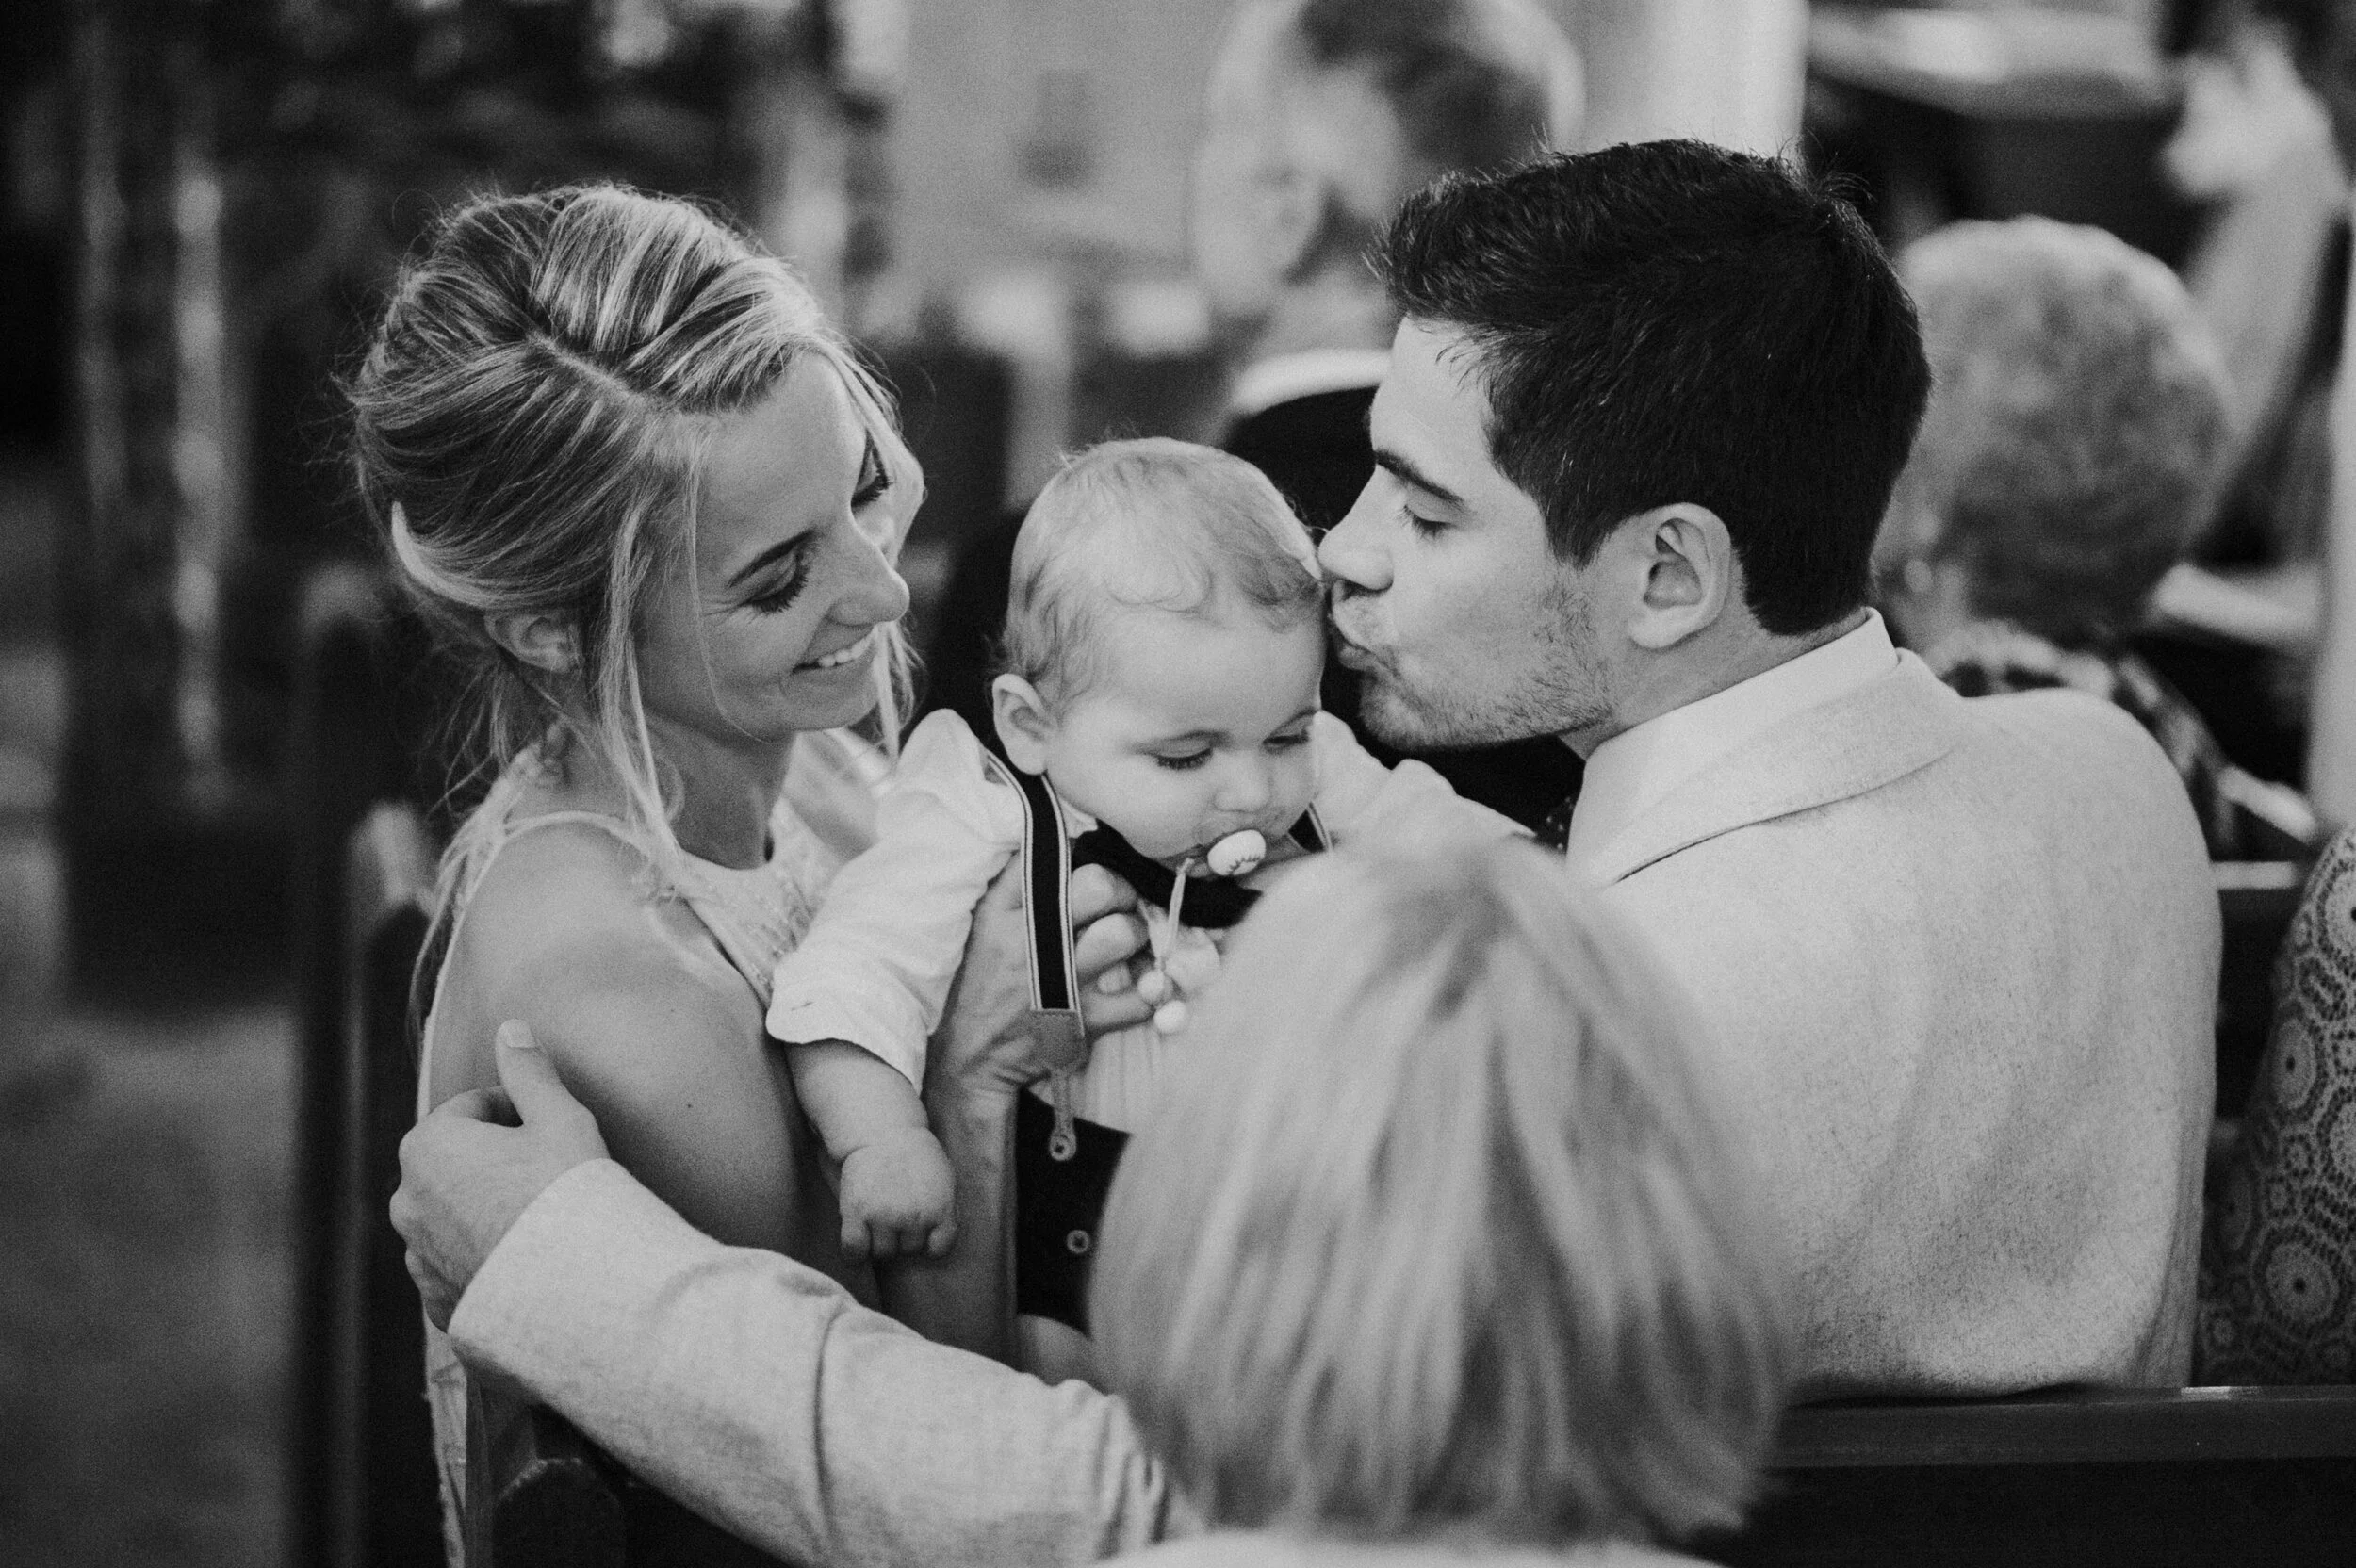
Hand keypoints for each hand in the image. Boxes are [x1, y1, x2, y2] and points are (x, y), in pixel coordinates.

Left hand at [391, 1020, 609, 1329]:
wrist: (576, 1291)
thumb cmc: (568, 1195)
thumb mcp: (559, 1117)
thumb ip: (529, 1071)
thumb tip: (510, 1028)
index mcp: (428, 1145)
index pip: (474, 1109)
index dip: (520, 1114)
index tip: (553, 1133)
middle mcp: (408, 1201)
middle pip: (459, 1164)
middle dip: (496, 1163)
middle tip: (551, 1175)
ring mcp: (419, 1257)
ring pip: (455, 1217)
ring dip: (487, 1212)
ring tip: (541, 1223)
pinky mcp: (437, 1301)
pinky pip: (461, 1267)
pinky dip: (486, 1260)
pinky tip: (529, 1262)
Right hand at [837, 1126, 957, 1261]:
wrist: (884, 1132)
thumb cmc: (916, 1156)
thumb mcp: (945, 1181)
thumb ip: (945, 1212)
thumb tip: (934, 1243)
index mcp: (940, 1209)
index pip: (939, 1249)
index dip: (930, 1243)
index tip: (924, 1231)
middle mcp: (914, 1216)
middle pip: (909, 1250)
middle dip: (904, 1237)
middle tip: (896, 1214)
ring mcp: (884, 1215)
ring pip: (883, 1253)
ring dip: (880, 1242)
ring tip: (878, 1220)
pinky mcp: (856, 1212)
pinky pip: (854, 1251)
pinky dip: (855, 1254)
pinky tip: (857, 1241)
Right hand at [929, 859, 1149, 1096]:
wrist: (970, 1058)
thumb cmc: (982, 985)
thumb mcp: (983, 926)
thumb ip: (1015, 885)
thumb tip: (1060, 845)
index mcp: (1002, 912)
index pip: (1052, 857)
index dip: (1086, 859)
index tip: (1092, 876)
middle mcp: (1030, 940)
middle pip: (1099, 887)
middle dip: (1121, 891)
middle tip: (1121, 907)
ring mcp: (1059, 982)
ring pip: (1123, 934)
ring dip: (1138, 936)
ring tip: (1132, 946)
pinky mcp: (1081, 1022)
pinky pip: (1138, 999)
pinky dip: (1149, 993)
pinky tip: (1139, 988)